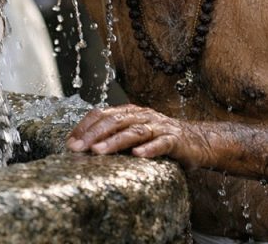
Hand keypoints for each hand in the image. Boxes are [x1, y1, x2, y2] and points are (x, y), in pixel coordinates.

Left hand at [66, 104, 188, 161]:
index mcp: (129, 112)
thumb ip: (113, 136)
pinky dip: (150, 148)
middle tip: (78, 148)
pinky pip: (161, 143)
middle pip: (114, 121)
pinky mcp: (175, 140)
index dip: (85, 126)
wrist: (198, 141)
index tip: (70, 142)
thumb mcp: (134, 134)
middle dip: (93, 134)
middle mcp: (142, 116)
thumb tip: (82, 147)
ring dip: (115, 141)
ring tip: (99, 151)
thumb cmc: (160, 139)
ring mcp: (159, 126)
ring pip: (134, 131)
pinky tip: (138, 155)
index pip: (102, 113)